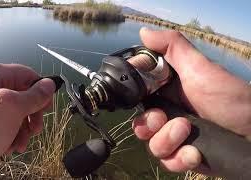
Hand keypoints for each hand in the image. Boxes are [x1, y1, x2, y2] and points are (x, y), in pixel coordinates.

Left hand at [0, 64, 54, 179]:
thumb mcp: (14, 107)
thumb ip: (35, 95)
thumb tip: (50, 85)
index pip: (27, 74)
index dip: (40, 89)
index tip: (47, 105)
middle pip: (25, 95)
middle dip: (33, 115)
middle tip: (36, 128)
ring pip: (19, 112)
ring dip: (25, 129)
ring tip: (21, 142)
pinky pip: (10, 124)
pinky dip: (15, 135)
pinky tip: (12, 145)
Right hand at [130, 29, 250, 173]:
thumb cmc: (231, 97)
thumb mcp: (199, 68)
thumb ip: (171, 47)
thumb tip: (143, 32)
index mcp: (167, 92)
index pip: (137, 98)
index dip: (135, 101)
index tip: (146, 100)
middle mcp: (168, 114)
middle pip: (140, 125)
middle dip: (151, 125)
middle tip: (170, 120)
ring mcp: (175, 137)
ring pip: (152, 145)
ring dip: (168, 141)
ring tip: (188, 133)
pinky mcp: (183, 156)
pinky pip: (168, 162)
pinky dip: (180, 159)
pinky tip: (195, 153)